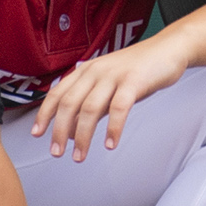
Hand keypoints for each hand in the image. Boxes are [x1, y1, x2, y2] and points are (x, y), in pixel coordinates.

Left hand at [33, 33, 190, 161]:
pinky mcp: (134, 81)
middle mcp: (95, 71)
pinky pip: (119, 108)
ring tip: (80, 156)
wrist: (168, 49)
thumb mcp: (108, 84)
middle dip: (59, 130)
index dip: (45, 114)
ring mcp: (114, 75)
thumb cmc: (138, 69)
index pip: (58, 93)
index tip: (37, 134)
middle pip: (69, 103)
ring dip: (82, 136)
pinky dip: (113, 128)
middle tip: (56, 153)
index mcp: (86, 70)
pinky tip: (110, 144)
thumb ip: (91, 104)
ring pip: (90, 109)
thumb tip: (71, 131)